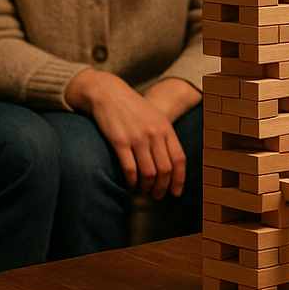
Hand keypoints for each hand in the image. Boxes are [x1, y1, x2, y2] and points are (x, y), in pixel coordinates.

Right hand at [67, 69, 186, 197]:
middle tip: (156, 196)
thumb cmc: (133, 109)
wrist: (109, 93)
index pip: (179, 160)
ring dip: (146, 187)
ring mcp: (137, 137)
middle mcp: (154, 134)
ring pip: (148, 173)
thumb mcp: (155, 118)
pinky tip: (130, 184)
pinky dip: (131, 181)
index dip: (179, 180)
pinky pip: (130, 169)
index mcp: (166, 128)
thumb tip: (171, 165)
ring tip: (143, 191)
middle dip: (162, 188)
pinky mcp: (119, 141)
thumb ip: (165, 138)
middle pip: (165, 170)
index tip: (176, 193)